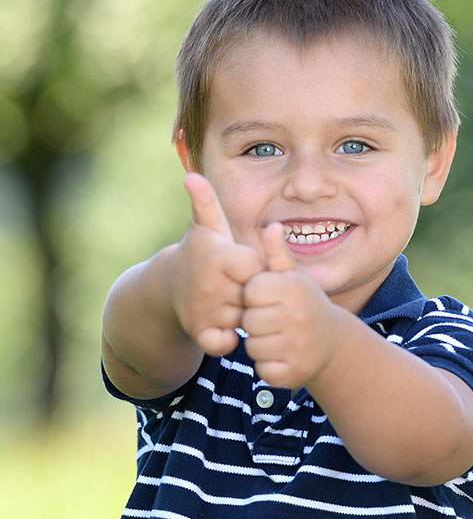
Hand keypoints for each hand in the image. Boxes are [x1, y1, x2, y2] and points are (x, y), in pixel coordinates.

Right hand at [167, 173, 262, 356]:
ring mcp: (204, 310)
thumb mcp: (206, 227)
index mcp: (220, 256)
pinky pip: (224, 342)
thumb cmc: (200, 252)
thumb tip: (191, 176)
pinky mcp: (199, 332)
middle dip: (248, 292)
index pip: (256, 268)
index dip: (253, 269)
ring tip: (229, 302)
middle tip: (236, 286)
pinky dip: (226, 339)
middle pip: (253, 294)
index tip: (242, 266)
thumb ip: (207, 202)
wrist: (169, 287)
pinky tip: (223, 325)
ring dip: (241, 314)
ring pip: (243, 318)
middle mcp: (211, 285)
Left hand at [242, 223, 339, 387]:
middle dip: (255, 323)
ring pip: (253, 348)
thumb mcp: (293, 277)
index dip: (254, 298)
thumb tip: (272, 226)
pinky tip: (283, 357)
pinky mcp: (295, 372)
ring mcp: (297, 346)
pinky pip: (263, 370)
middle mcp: (297, 316)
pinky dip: (268, 367)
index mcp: (292, 289)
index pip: (249, 292)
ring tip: (279, 338)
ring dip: (260, 346)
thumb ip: (277, 254)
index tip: (269, 300)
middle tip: (274, 322)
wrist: (332, 342)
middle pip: (248, 322)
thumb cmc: (304, 303)